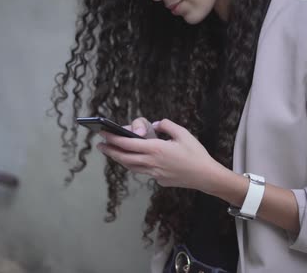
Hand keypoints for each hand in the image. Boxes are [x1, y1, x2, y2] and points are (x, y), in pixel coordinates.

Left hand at [97, 118, 223, 189]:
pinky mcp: (159, 181)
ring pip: (131, 167)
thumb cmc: (196, 154)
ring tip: (113, 153)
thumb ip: (167, 125)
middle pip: (124, 157)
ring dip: (120, 160)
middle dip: (110, 151)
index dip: (113, 138)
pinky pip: (142, 172)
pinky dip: (134, 165)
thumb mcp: (183, 133)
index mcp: (156, 149)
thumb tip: (156, 124)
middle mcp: (151, 163)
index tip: (103, 134)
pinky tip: (133, 161)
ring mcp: (154, 174)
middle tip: (100, 146)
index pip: (127, 143)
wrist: (205, 176)